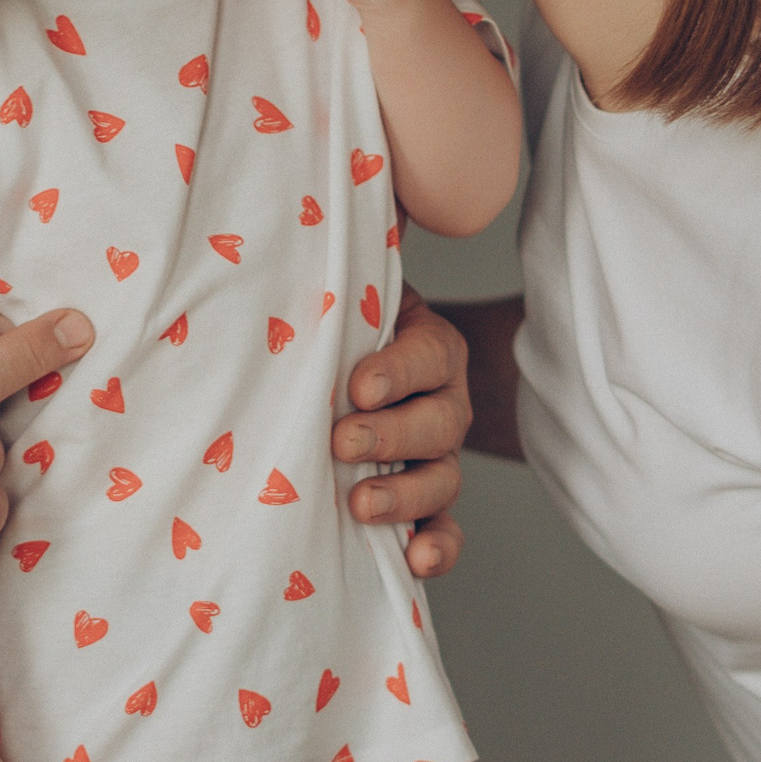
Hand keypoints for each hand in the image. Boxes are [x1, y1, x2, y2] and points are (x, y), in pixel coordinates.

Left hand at [331, 288, 469, 577]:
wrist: (344, 369)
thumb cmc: (338, 326)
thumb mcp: (342, 292)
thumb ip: (340, 266)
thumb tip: (317, 200)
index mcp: (430, 345)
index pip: (425, 356)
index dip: (396, 371)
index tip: (357, 385)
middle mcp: (443, 401)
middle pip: (438, 423)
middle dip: (392, 435)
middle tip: (342, 441)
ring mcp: (437, 456)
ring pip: (442, 479)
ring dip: (406, 495)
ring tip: (361, 504)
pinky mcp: (425, 503)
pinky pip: (443, 529)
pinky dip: (436, 547)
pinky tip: (413, 561)